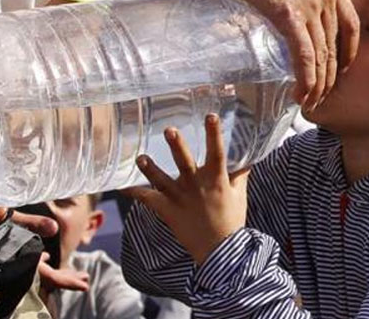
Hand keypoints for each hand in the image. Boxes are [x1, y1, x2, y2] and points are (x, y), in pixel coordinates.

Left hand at [123, 114, 249, 264]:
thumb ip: (239, 173)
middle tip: (169, 130)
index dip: (214, 134)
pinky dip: (134, 191)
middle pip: (185, 163)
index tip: (211, 116)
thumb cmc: (231, 221)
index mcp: (216, 180)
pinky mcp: (168, 211)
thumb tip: (247, 156)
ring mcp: (180, 199)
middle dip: (177, 146)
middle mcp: (197, 187)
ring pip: (162, 181)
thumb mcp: (239, 194)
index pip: (217, 153)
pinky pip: (148, 199)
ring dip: (150, 169)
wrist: (220, 252)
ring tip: (140, 157)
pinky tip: (121, 183)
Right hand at [223, 0, 359, 110]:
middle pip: (336, 45)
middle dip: (331, 75)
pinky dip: (306, 79)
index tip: (342, 68)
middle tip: (325, 95)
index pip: (351, 24)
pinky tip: (303, 94)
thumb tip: (291, 6)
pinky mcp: (290, 16)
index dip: (349, 51)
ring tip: (312, 103)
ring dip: (318, 84)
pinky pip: (304, 55)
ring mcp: (310, 6)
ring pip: (321, 55)